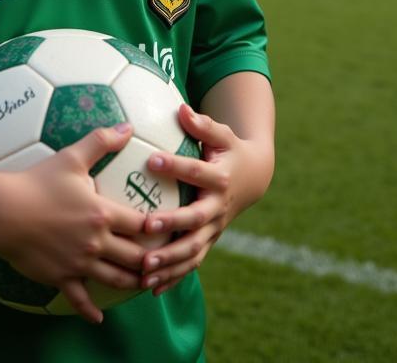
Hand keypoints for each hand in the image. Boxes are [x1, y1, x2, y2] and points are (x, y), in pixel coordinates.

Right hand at [0, 122, 147, 322]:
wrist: (4, 211)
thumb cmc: (38, 181)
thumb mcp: (72, 157)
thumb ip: (102, 141)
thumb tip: (127, 127)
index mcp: (103, 214)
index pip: (141, 224)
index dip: (159, 228)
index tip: (172, 228)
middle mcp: (96, 242)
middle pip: (135, 257)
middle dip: (153, 261)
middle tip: (165, 261)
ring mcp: (79, 263)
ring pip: (114, 279)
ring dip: (132, 283)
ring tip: (144, 284)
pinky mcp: (60, 278)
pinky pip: (79, 299)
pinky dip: (91, 311)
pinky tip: (99, 319)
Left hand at [139, 103, 267, 295]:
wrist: (253, 176)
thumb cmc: (229, 149)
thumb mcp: (221, 134)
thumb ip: (202, 124)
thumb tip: (181, 108)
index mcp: (219, 178)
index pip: (195, 172)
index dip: (175, 166)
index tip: (151, 160)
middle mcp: (218, 207)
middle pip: (195, 219)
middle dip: (172, 223)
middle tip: (147, 224)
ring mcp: (214, 229)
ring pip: (193, 250)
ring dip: (169, 260)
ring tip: (144, 267)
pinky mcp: (209, 241)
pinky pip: (191, 263)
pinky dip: (173, 277)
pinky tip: (151, 288)